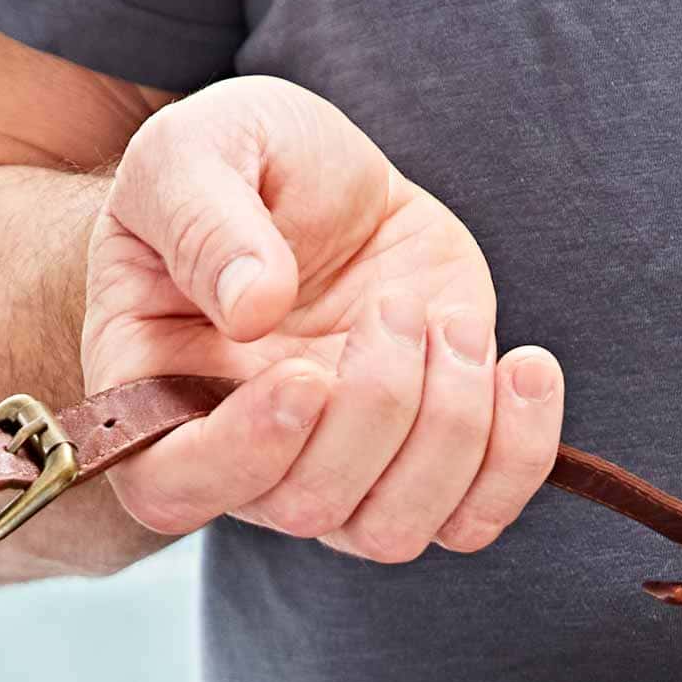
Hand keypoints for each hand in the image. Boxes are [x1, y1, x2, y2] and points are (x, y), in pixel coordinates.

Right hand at [83, 75, 563, 559]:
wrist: (319, 185)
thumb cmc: (235, 170)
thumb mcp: (194, 150)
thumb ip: (202, 218)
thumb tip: (252, 305)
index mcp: (156, 399)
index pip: (174, 488)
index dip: (244, 454)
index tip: (306, 376)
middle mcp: (245, 464)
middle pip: (306, 507)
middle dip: (372, 407)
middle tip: (390, 305)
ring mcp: (338, 475)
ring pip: (394, 531)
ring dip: (445, 429)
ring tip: (449, 322)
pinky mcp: (423, 462)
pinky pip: (474, 519)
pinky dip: (515, 456)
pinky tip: (525, 368)